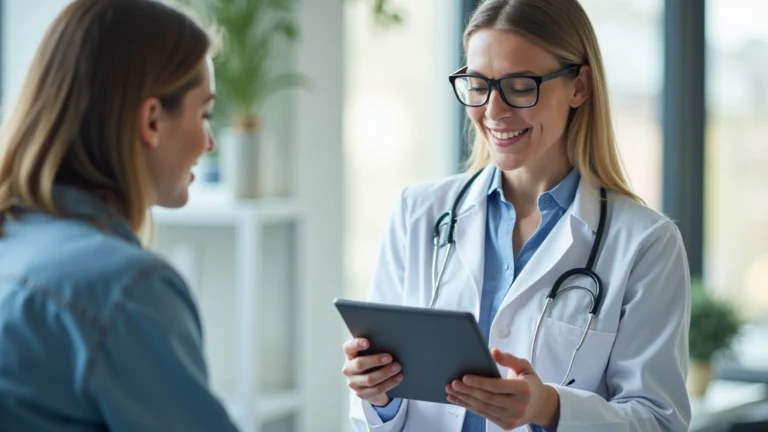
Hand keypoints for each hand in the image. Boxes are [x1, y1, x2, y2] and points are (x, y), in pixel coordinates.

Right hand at [341, 338, 402, 405]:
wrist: (371, 381)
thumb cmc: (373, 360)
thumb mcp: (371, 352)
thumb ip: (375, 346)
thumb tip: (391, 341)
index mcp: (349, 354)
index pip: (349, 347)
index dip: (357, 344)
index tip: (367, 342)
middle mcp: (348, 369)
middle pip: (359, 364)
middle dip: (376, 360)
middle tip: (390, 357)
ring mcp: (353, 383)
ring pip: (370, 379)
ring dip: (385, 373)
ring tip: (397, 367)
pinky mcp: (361, 393)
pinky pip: (377, 389)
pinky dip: (390, 383)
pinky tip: (398, 377)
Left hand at [445, 348, 559, 429]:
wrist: (541, 406)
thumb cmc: (530, 383)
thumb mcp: (524, 367)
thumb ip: (509, 359)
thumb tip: (493, 352)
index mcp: (523, 389)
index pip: (498, 386)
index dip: (480, 382)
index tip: (465, 377)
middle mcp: (518, 406)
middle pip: (487, 398)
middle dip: (468, 391)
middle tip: (453, 383)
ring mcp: (512, 418)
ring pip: (483, 408)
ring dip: (464, 400)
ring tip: (451, 391)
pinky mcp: (506, 425)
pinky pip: (484, 415)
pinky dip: (469, 407)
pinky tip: (459, 400)